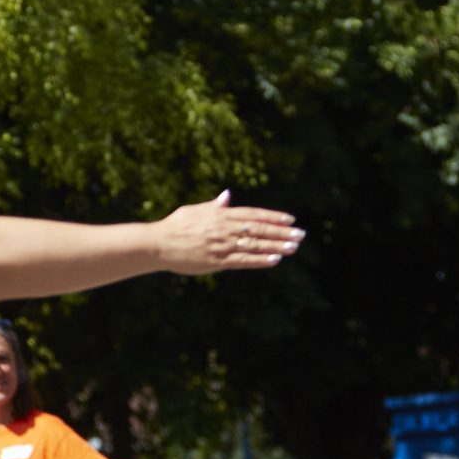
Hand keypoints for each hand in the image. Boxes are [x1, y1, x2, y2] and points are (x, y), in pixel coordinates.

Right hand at [155, 191, 303, 274]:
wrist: (158, 244)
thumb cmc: (175, 226)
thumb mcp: (195, 211)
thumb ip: (214, 206)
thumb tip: (226, 196)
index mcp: (221, 215)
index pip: (253, 215)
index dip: (273, 217)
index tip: (290, 219)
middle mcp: (225, 229)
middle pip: (259, 230)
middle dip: (281, 232)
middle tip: (300, 234)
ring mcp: (222, 246)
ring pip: (255, 245)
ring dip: (276, 246)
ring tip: (293, 247)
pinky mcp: (217, 262)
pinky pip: (243, 261)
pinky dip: (260, 260)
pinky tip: (275, 260)